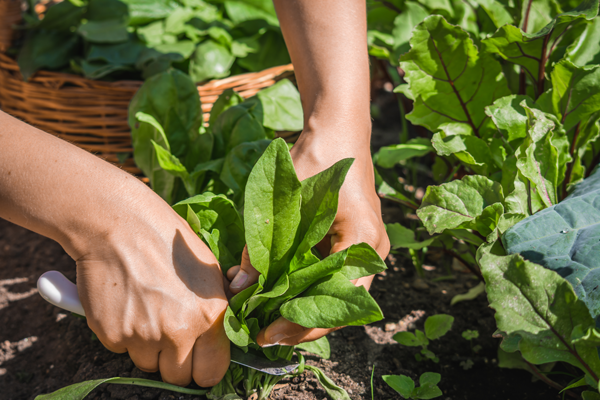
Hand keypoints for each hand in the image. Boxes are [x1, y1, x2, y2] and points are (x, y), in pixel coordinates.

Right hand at [76, 191, 229, 386]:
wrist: (118, 224)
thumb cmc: (167, 241)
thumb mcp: (209, 271)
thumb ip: (216, 308)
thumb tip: (222, 333)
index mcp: (209, 316)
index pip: (213, 371)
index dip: (204, 366)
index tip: (198, 359)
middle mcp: (178, 331)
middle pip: (178, 377)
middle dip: (175, 361)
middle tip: (169, 333)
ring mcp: (143, 337)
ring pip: (148, 364)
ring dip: (148, 347)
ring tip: (146, 308)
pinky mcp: (112, 335)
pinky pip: (122, 349)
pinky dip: (124, 333)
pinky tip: (126, 303)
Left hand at [227, 125, 389, 346]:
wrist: (338, 130)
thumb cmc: (316, 156)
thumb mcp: (284, 199)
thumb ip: (262, 244)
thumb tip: (238, 287)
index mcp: (363, 240)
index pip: (336, 301)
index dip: (302, 324)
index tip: (267, 333)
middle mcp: (372, 252)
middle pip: (339, 305)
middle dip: (300, 323)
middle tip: (263, 333)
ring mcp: (365, 249)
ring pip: (334, 293)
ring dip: (301, 307)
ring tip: (265, 318)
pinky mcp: (353, 244)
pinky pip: (330, 276)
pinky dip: (304, 287)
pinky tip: (276, 292)